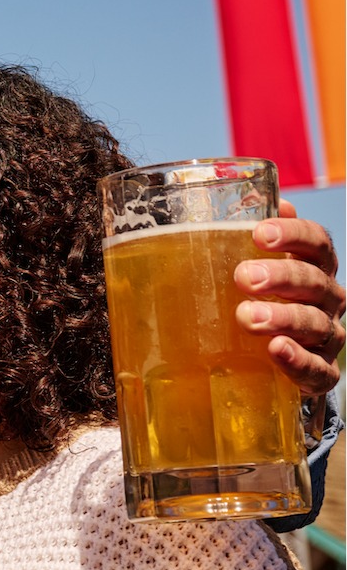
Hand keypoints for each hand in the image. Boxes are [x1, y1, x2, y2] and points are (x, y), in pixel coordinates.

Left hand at [237, 202, 343, 395]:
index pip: (316, 244)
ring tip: (247, 317)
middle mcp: (326, 300)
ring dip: (283, 317)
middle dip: (282, 277)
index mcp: (312, 270)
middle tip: (244, 276)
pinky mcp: (320, 375)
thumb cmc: (256, 307)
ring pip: (314, 323)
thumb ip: (243, 240)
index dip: (293, 235)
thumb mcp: (247, 273)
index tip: (260, 233)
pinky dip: (298, 360)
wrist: (266, 370)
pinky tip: (276, 350)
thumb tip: (249, 194)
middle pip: (314, 282)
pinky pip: (317, 370)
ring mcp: (326, 338)